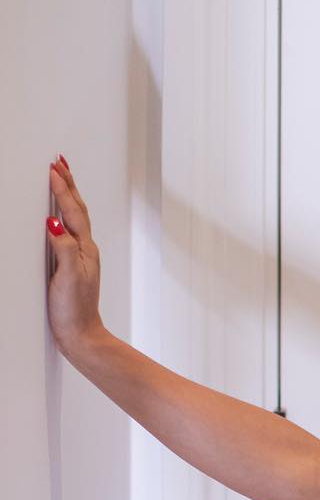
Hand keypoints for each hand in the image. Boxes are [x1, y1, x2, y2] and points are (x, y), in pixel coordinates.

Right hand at [45, 157, 104, 357]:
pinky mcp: (71, 267)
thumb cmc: (75, 310)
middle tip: (60, 163)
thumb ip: (64, 248)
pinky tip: (58, 218)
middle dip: (68, 185)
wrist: (81, 336)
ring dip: (67, 198)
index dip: (63, 189)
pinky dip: (63, 217)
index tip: (54, 169)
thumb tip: (55, 222)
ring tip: (61, 180)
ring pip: (74, 219)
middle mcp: (85, 251)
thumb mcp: (68, 276)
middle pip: (77, 210)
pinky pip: (68, 233)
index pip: (73, 212)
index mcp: (85, 250)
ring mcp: (79, 258)